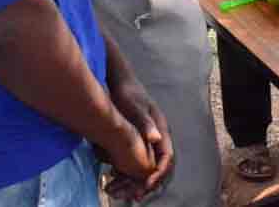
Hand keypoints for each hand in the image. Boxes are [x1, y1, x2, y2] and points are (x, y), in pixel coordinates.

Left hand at [103, 75, 172, 200]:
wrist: (119, 82)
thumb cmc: (127, 93)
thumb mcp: (135, 107)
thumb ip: (146, 123)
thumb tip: (156, 139)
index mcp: (161, 130)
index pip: (167, 157)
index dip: (159, 173)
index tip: (147, 184)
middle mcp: (156, 137)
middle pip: (158, 166)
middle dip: (147, 183)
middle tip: (134, 197)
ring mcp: (146, 140)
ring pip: (145, 167)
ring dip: (134, 181)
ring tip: (118, 191)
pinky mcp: (135, 141)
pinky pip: (134, 162)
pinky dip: (125, 174)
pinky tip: (111, 179)